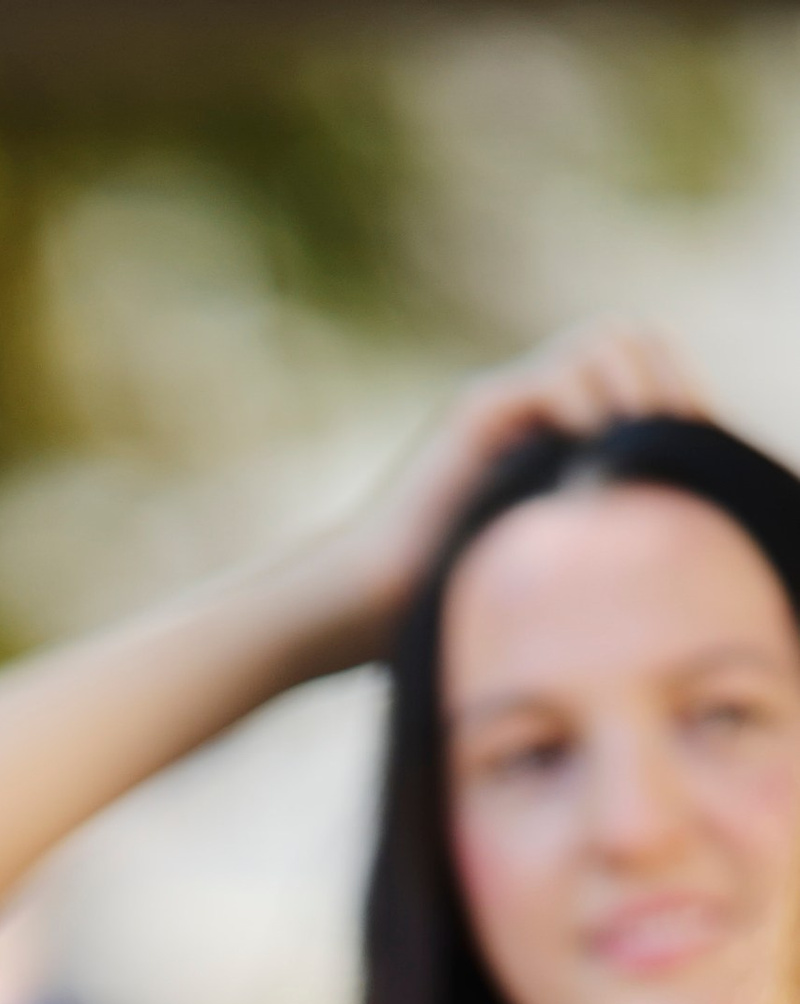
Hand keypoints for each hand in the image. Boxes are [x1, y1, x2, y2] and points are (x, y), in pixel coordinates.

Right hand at [296, 319, 707, 663]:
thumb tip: (679, 537)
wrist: (359, 608)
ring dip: (634, 388)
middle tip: (679, 440)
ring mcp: (502, 405)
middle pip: (631, 336)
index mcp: (556, 431)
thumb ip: (599, 533)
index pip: (647, 367)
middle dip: (668, 382)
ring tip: (639, 445)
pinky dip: (586, 409)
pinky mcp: (473, 416)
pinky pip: (553, 380)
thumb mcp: (550, 567)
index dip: (683, 397)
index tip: (704, 454)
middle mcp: (532, 404)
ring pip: (602, 340)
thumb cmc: (446, 607)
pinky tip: (590, 460)